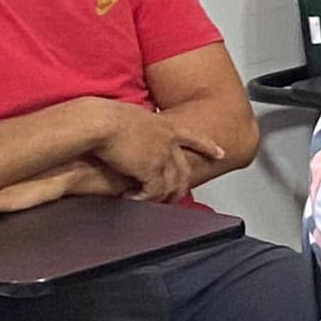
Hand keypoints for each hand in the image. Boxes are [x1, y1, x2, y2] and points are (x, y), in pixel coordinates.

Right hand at [85, 105, 202, 201]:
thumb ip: (139, 126)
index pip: (194, 137)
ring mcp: (162, 157)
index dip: (208, 146)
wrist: (99, 121)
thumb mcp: (131, 116)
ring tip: (152, 204)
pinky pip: (155, 192)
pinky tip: (134, 200)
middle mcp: (168, 142)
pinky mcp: (151, 171)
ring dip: (162, 197)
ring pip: (172, 184)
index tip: (220, 153)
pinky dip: (145, 199)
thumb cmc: (104, 116)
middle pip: (184, 169)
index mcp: (165, 126)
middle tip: (175, 198)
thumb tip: (131, 130)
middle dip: (181, 185)